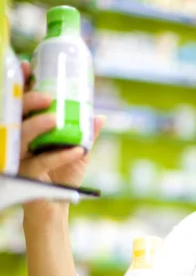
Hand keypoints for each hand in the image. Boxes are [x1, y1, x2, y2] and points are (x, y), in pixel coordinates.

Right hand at [19, 61, 104, 221]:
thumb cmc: (63, 177)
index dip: (23, 86)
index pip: (23, 104)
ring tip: (56, 119)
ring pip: (21, 136)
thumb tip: (100, 116)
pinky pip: (40, 162)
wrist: (56, 207)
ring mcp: (19, 157)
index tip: (28, 68)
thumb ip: (87, 135)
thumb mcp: (79, 153)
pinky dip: (60, 156)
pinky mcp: (25, 175)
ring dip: (38, 125)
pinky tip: (76, 150)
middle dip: (28, 101)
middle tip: (46, 96)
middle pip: (16, 115)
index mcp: (30, 130)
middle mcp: (20, 141)